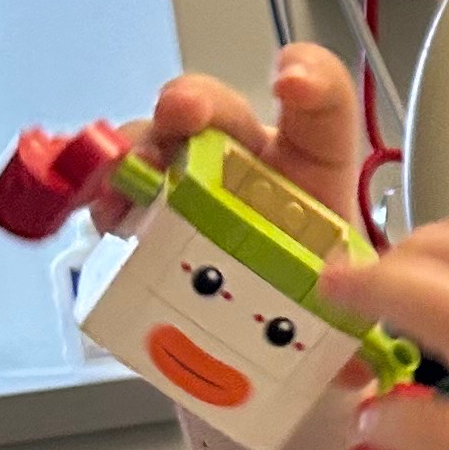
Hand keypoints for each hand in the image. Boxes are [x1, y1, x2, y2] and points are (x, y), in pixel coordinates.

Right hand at [116, 45, 433, 449]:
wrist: (261, 364)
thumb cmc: (308, 323)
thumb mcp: (346, 329)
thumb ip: (353, 341)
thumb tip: (354, 367)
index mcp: (313, 178)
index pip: (321, 111)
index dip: (310, 82)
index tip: (291, 82)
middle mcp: (246, 171)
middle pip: (222, 114)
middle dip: (199, 101)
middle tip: (184, 116)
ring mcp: (187, 191)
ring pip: (158, 146)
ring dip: (136, 149)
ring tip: (126, 177)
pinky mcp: (143, 225)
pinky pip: (112, 195)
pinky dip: (96, 193)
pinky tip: (94, 206)